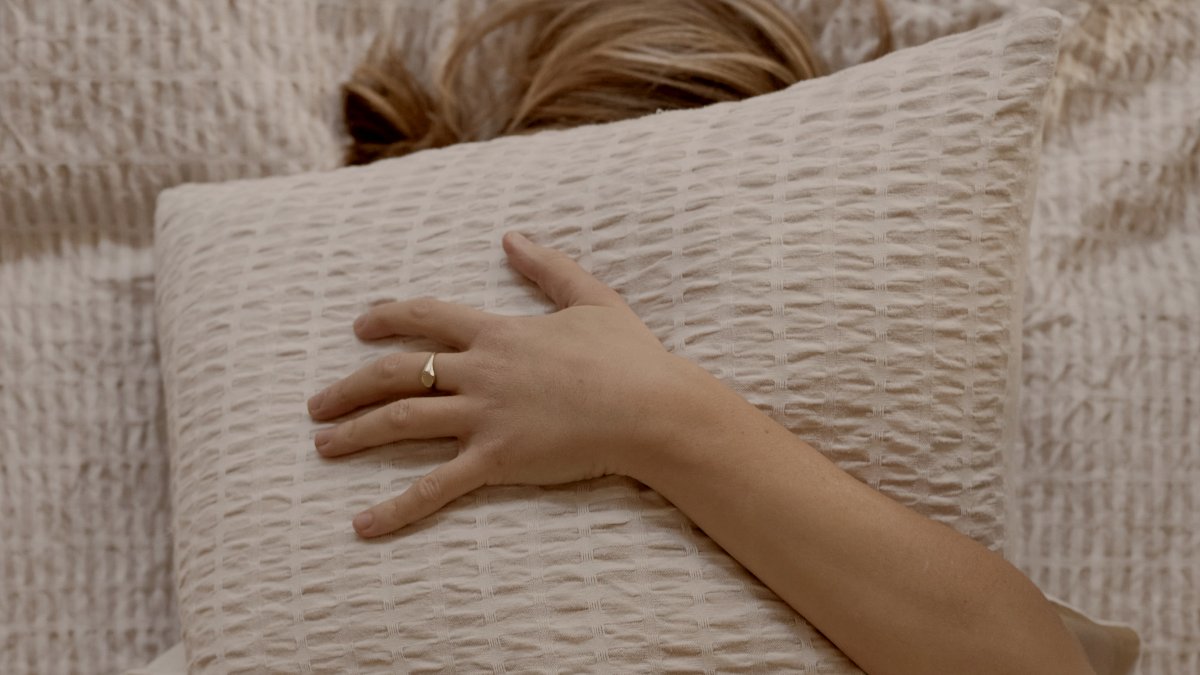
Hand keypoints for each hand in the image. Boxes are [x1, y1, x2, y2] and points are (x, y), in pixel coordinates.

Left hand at [306, 232, 708, 537]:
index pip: (427, 317)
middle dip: (350, 387)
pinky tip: (362, 524)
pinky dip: (396, 507)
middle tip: (318, 404)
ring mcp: (486, 416)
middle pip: (397, 372)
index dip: (387, 318)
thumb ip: (548, 267)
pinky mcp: (498, 459)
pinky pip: (436, 485)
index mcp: (499, 332)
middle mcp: (481, 371)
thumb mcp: (591, 299)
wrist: (653, 408)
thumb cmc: (630, 357)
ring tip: (322, 445)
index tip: (359, 325)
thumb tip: (511, 237)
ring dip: (356, 433)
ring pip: (403, 420)